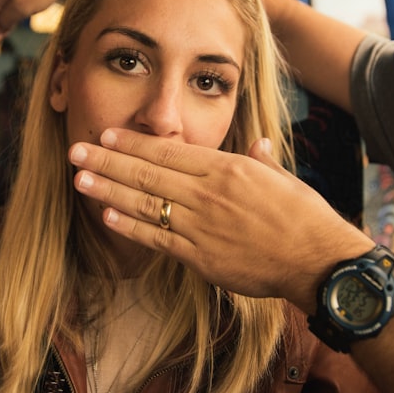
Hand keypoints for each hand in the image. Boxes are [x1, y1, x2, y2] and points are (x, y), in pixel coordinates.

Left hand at [68, 128, 374, 312]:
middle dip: (108, 159)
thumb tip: (258, 144)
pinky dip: (130, 226)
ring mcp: (201, 225)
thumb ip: (262, 160)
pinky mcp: (200, 257)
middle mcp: (208, 193)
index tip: (107, 133)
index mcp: (227, 168)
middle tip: (75, 149)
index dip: (134, 142)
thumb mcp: (283, 179)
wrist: (317, 260)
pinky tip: (107, 215)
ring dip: (109, 189)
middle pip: (148, 173)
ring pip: (145, 204)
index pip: (169, 151)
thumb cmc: (304, 217)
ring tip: (79, 179)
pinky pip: (157, 239)